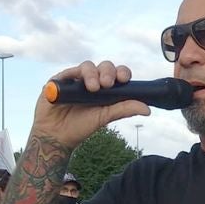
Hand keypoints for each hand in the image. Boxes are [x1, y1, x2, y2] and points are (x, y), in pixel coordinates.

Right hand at [31, 60, 150, 149]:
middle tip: (108, 84)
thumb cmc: (81, 126)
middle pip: (104, 66)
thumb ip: (124, 109)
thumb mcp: (105, 117)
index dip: (122, 73)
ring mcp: (75, 79)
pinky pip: (68, 72)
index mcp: (106, 88)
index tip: (124, 79)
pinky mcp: (59, 80)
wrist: (56, 136)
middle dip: (108, 72)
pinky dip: (73, 75)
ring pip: (87, 66)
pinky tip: (76, 83)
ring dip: (92, 74)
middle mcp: (92, 80)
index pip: (117, 74)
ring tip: (93, 88)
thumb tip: (147, 109)